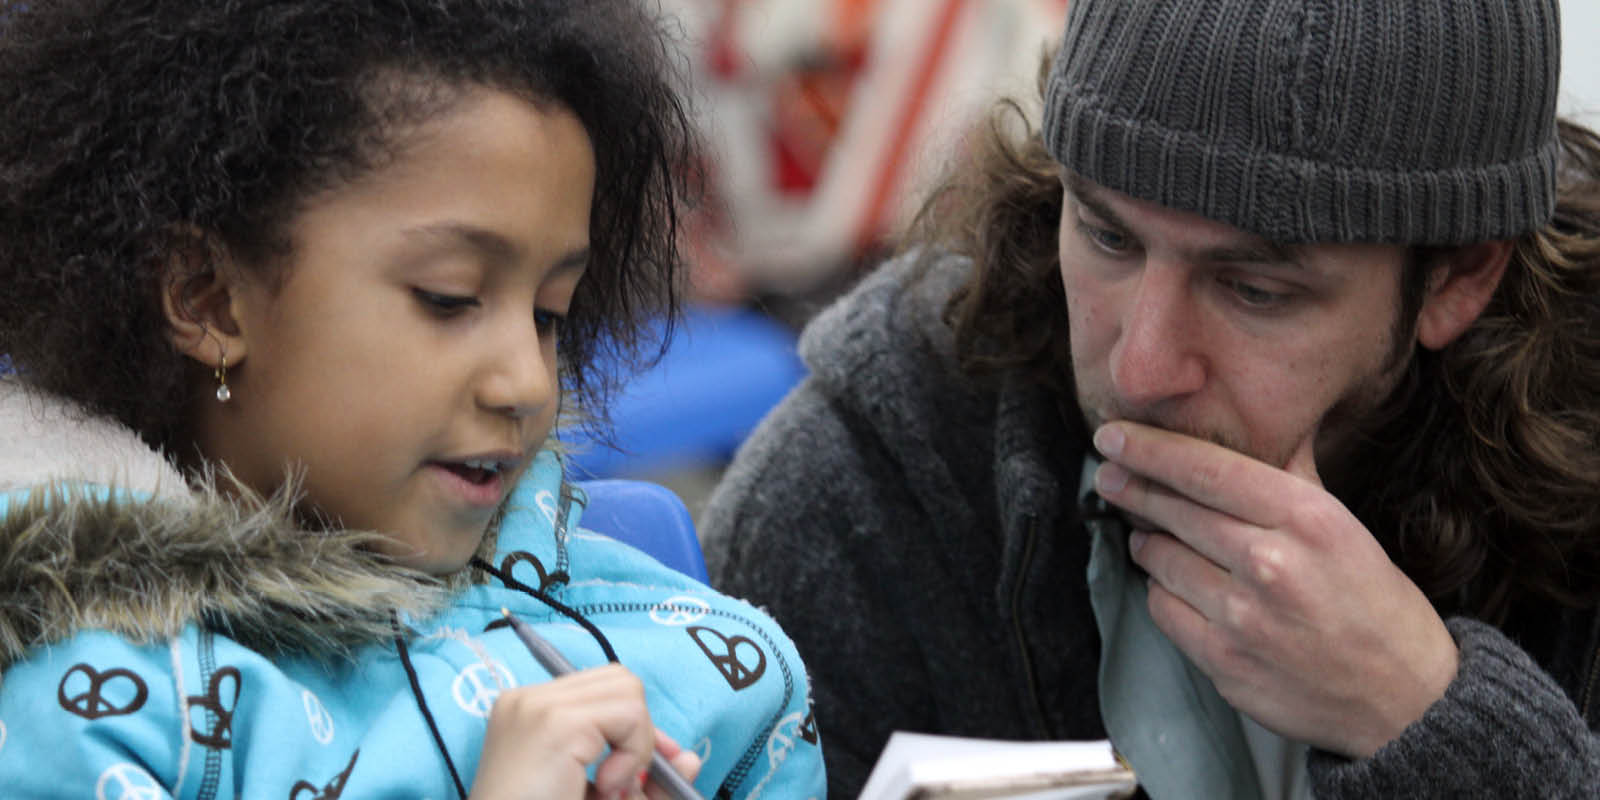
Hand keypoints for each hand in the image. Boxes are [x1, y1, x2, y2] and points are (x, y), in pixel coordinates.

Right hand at [469, 663, 701, 799]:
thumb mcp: (600, 795)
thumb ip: (643, 778)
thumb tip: (693, 759)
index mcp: (526, 711)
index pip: (602, 688)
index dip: (634, 725)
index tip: (647, 767)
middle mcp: (527, 698)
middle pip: (619, 679)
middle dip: (639, 729)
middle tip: (622, 782)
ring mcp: (539, 706)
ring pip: (629, 691)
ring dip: (636, 744)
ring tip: (607, 789)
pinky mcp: (557, 722)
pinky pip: (629, 715)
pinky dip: (633, 754)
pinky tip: (604, 789)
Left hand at [1091, 421, 1457, 757]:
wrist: (1407, 702)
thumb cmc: (1376, 606)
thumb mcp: (1345, 527)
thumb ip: (1293, 478)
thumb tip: (1261, 425)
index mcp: (1307, 519)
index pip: (1206, 470)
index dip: (1149, 449)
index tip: (1112, 435)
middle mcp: (1272, 564)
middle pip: (1174, 511)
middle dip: (1132, 488)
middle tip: (1109, 477)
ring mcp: (1244, 618)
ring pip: (1159, 560)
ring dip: (1148, 543)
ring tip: (1150, 535)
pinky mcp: (1224, 663)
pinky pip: (1164, 610)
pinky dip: (1163, 593)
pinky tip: (1175, 585)